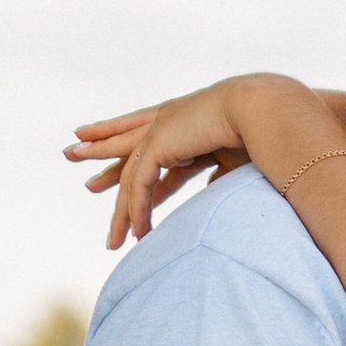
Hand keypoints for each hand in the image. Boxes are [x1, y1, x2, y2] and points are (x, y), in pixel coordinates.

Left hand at [67, 78, 345, 248]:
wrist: (270, 111)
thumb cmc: (271, 133)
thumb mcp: (241, 161)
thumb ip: (224, 177)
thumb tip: (219, 202)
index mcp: (192, 121)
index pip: (157, 137)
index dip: (137, 149)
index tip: (117, 156)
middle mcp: (172, 120)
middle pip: (129, 139)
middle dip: (102, 146)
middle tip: (74, 149)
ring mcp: (163, 130)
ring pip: (128, 169)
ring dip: (115, 201)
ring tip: (107, 229)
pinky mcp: (160, 143)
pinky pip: (139, 183)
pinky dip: (136, 211)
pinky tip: (135, 233)